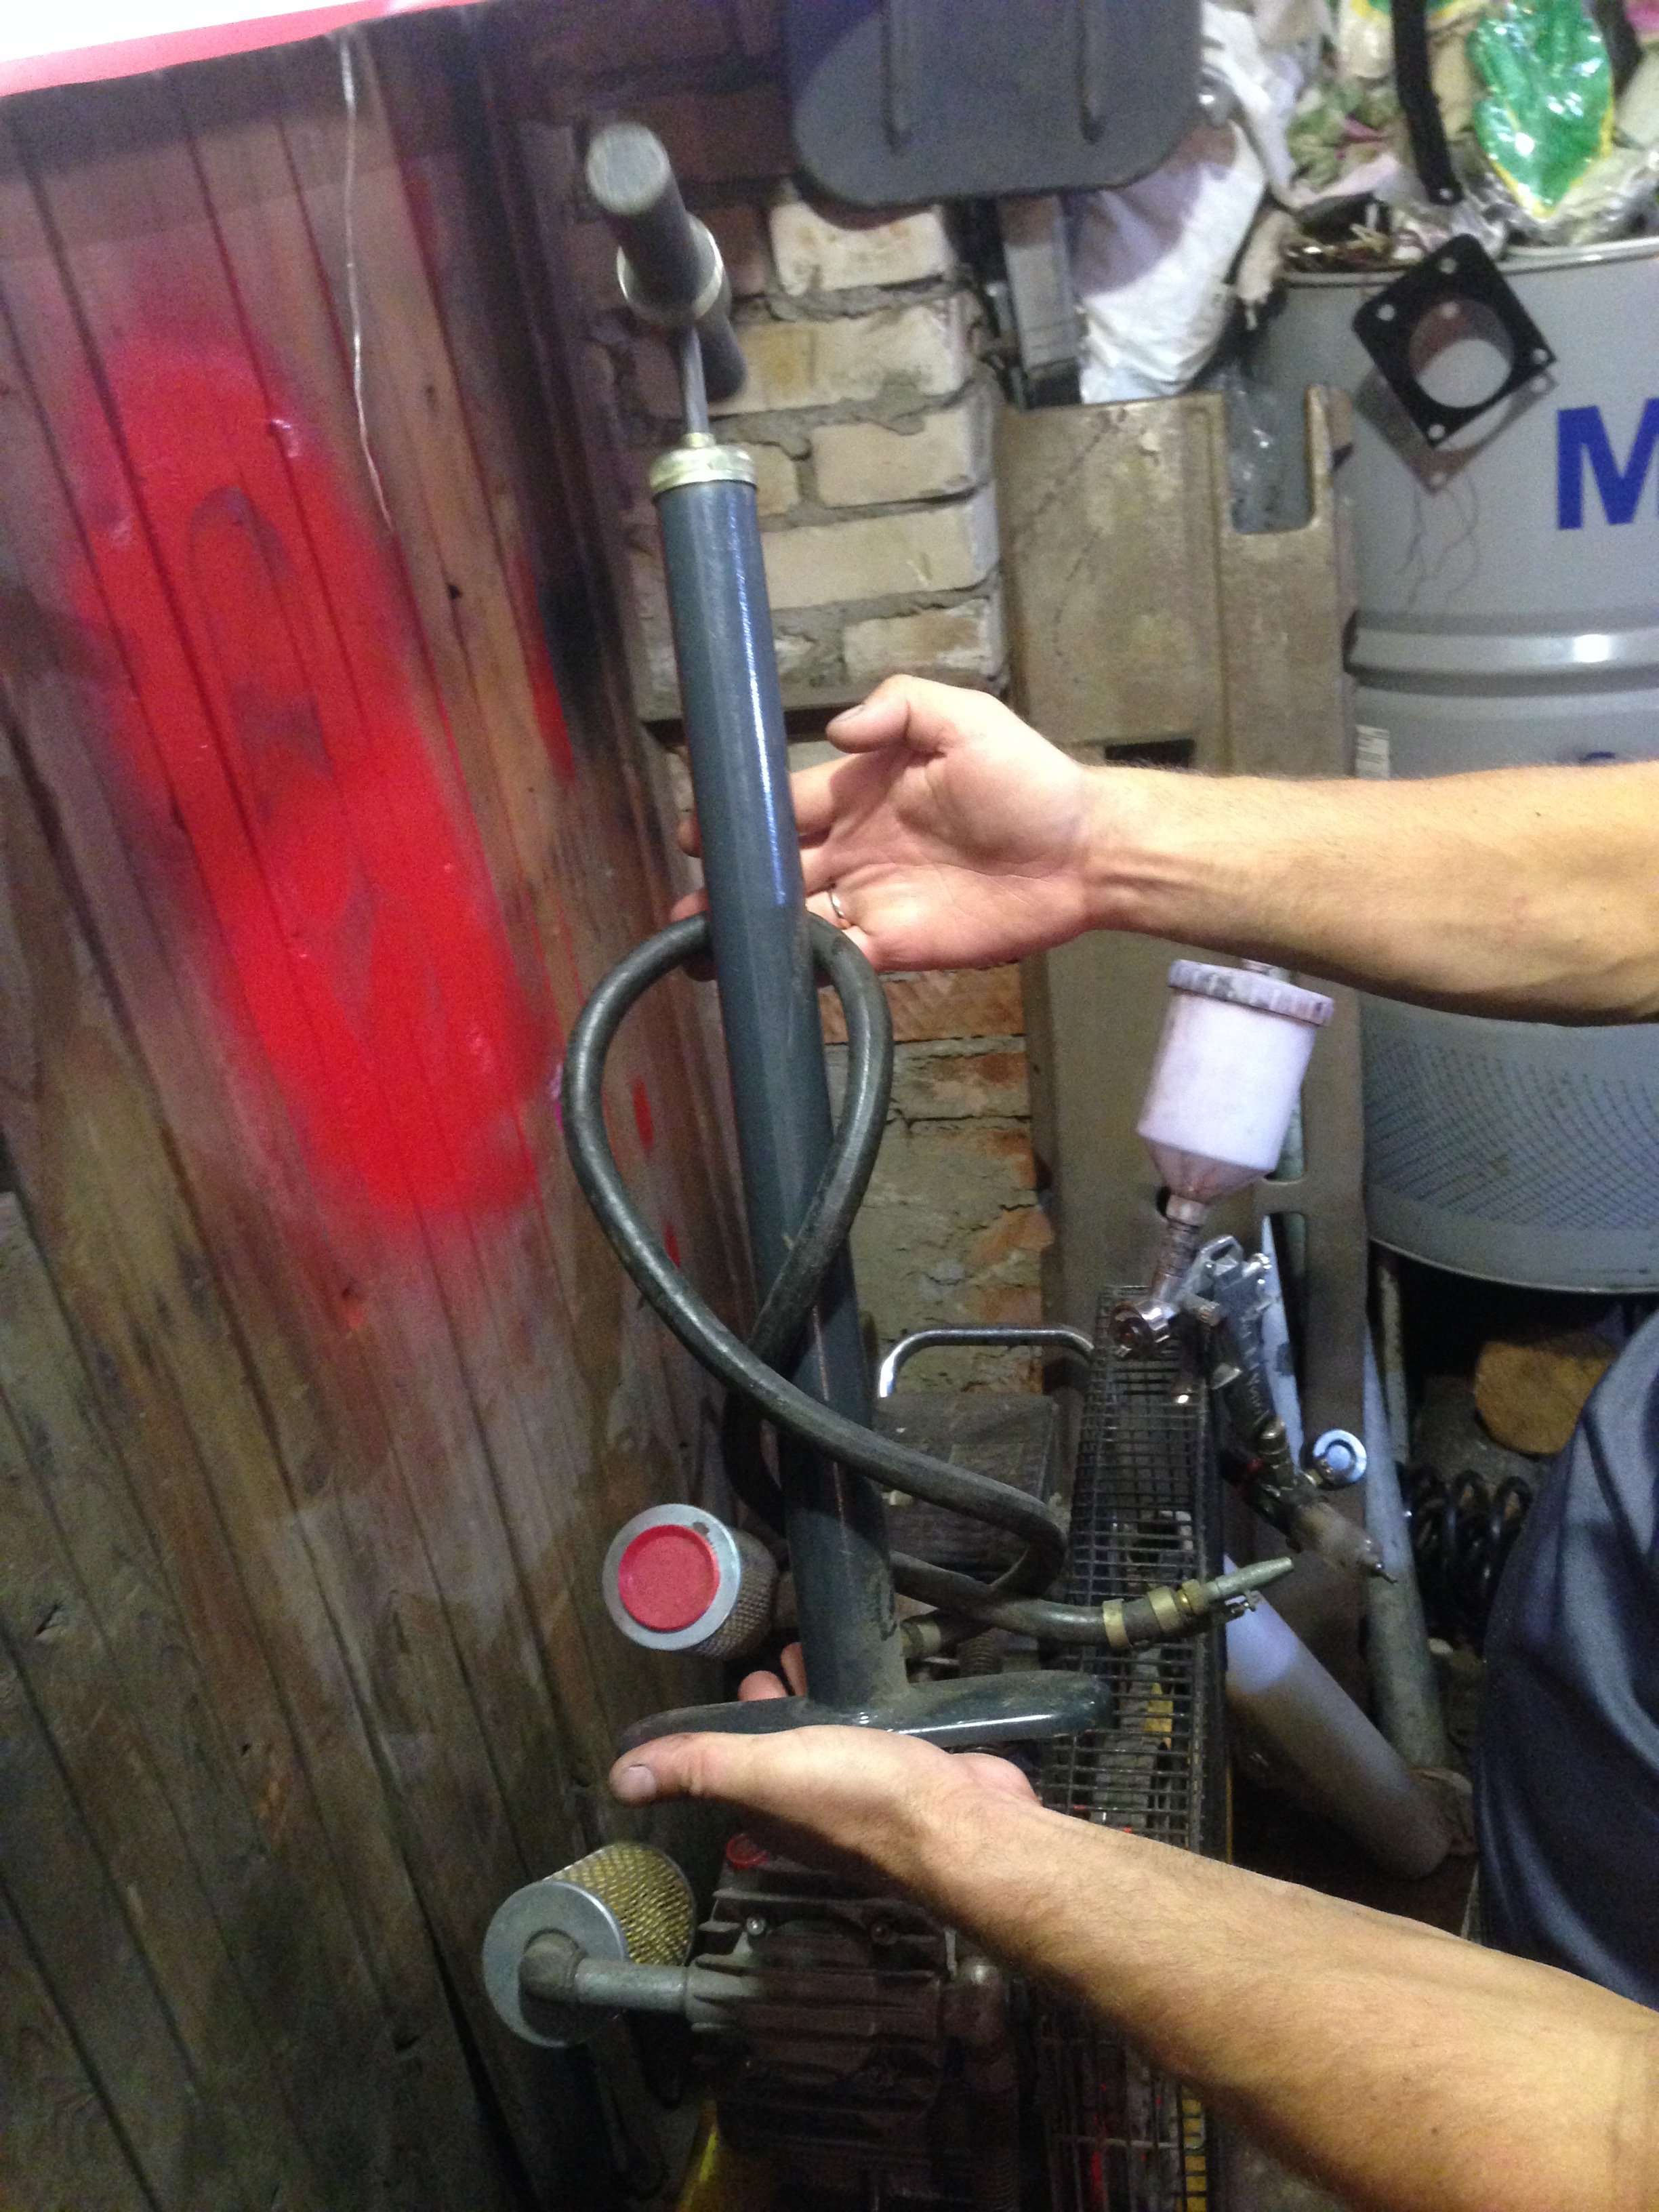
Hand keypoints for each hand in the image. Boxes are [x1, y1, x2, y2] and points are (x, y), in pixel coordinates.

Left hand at [611, 1641, 1036, 1889]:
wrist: (961, 1822)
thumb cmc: (861, 1798)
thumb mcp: (768, 1774)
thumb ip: (700, 1767)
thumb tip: (618, 1780)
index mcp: (769, 1807)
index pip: (732, 1758)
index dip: (724, 1719)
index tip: (724, 1674)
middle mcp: (810, 1801)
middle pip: (779, 1741)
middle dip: (770, 1697)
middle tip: (769, 1647)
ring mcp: (861, 1785)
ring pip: (828, 1732)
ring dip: (819, 1692)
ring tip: (815, 1643)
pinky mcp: (905, 1767)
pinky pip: (875, 1727)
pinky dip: (865, 1699)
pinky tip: (872, 1672)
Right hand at [676, 676, 1103, 971]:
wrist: (1083, 852)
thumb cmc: (1027, 779)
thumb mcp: (966, 718)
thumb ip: (900, 705)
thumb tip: (836, 728)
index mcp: (860, 791)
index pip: (785, 802)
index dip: (740, 815)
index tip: (697, 831)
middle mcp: (855, 846)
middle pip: (775, 867)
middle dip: (728, 884)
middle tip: (686, 904)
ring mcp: (872, 898)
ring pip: (794, 917)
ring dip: (751, 932)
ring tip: (701, 947)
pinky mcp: (896, 945)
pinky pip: (838, 958)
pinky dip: (803, 966)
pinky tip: (768, 972)